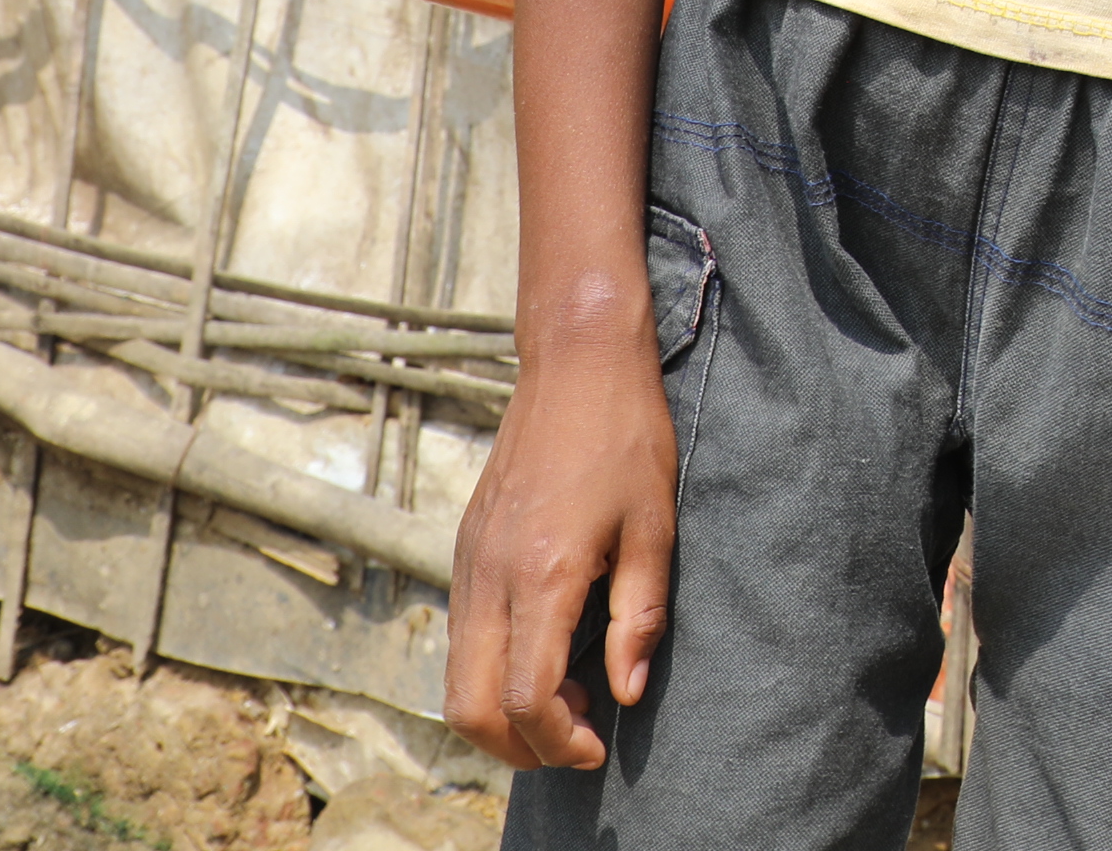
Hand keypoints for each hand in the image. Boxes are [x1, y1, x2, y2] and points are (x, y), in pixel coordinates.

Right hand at [447, 340, 679, 771]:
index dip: (558, 741)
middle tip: (577, 738)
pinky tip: (548, 649)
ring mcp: (468, 563)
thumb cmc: (626, 439)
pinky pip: (462, 637)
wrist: (577, 364)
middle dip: (519, 745)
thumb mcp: (655, 530)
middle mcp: (489, 577)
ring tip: (570, 692)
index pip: (524, 699)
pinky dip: (492, 670)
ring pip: (456, 678)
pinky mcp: (464, 550)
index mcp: (541, 575)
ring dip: (504, 709)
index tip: (597, 746)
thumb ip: (639, 618)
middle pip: (470, 707)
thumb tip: (626, 692)